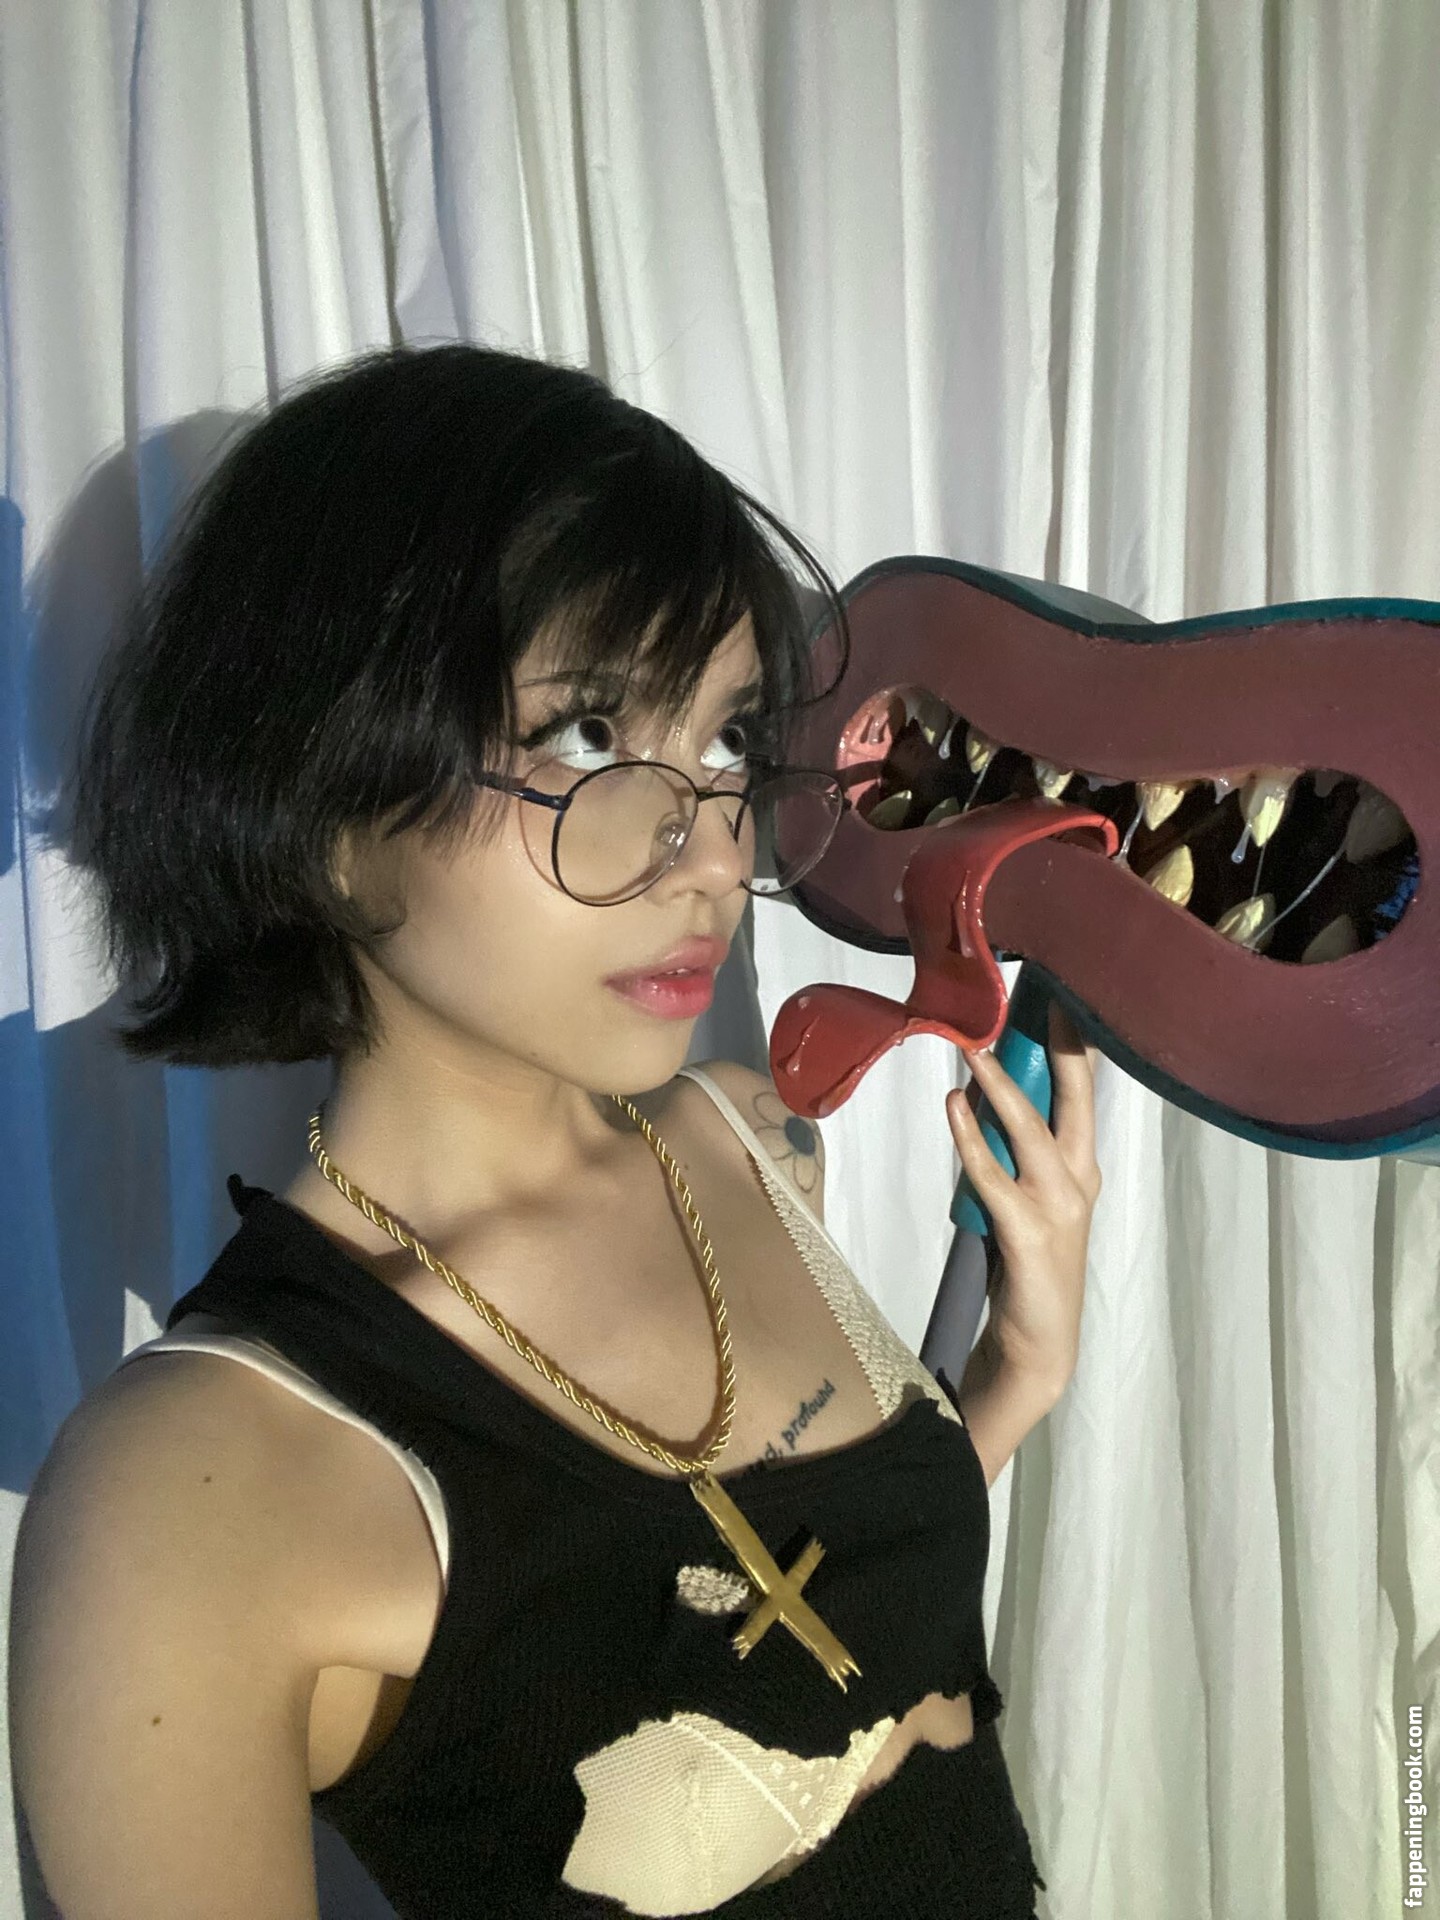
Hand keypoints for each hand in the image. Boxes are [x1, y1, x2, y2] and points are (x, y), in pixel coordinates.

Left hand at [946, 1001, 1101, 1395]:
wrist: (1039, 1342)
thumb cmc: (1029, 1265)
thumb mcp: (1031, 1197)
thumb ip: (1016, 1152)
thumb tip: (979, 1092)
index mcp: (1084, 1167)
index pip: (1084, 1093)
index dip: (1074, 1045)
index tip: (1060, 997)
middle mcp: (1080, 1178)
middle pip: (1073, 1099)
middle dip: (1057, 1047)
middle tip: (1039, 997)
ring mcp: (1057, 1206)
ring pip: (1029, 1130)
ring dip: (999, 1086)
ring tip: (973, 1047)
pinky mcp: (1026, 1232)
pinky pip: (992, 1175)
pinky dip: (970, 1139)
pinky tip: (952, 1108)